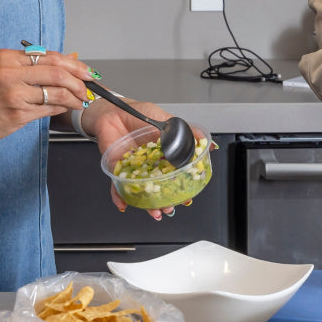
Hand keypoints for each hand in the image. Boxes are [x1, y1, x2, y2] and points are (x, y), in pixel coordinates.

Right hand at [0, 48, 92, 145]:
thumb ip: (26, 68)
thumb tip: (61, 67)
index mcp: (7, 58)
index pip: (50, 56)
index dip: (74, 64)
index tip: (86, 71)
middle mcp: (10, 72)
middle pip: (58, 71)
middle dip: (80, 80)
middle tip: (89, 87)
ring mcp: (14, 94)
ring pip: (56, 91)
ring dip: (74, 97)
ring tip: (81, 101)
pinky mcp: (16, 114)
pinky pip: (47, 108)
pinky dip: (61, 108)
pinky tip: (65, 108)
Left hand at [88, 99, 183, 220]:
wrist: (114, 109)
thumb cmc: (139, 113)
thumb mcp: (166, 120)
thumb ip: (186, 132)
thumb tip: (207, 143)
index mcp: (163, 156)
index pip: (174, 176)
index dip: (180, 188)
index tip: (186, 197)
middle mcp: (149, 165)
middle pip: (158, 188)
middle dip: (165, 202)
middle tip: (170, 208)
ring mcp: (133, 169)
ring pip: (141, 191)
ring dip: (147, 205)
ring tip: (154, 211)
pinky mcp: (117, 169)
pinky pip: (117, 186)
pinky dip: (119, 196)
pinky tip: (123, 204)